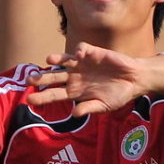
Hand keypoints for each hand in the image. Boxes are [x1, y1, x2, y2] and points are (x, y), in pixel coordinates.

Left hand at [25, 42, 145, 116]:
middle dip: (41, 78)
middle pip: (53, 77)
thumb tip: (74, 113)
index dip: (42, 97)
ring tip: (49, 60)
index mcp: (74, 92)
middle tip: (29, 80)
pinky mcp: (92, 53)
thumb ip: (89, 108)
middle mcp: (74, 77)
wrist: (135, 80)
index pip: (54, 95)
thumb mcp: (104, 106)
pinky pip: (81, 49)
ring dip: (56, 59)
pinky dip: (79, 50)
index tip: (29, 100)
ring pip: (63, 61)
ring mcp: (82, 65)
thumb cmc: (118, 95)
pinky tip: (79, 54)